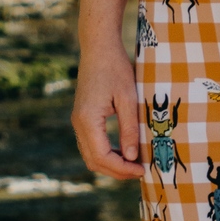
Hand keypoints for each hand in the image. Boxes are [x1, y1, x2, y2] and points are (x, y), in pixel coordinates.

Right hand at [71, 45, 144, 180]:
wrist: (99, 48)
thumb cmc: (116, 69)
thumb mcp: (129, 99)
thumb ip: (129, 129)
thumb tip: (132, 157)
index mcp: (88, 120)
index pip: (103, 156)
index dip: (122, 168)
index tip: (142, 170)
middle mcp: (78, 124)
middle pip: (94, 161)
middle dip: (117, 171)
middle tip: (140, 172)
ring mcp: (78, 121)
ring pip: (91, 155)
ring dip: (111, 164)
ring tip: (134, 164)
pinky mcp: (82, 118)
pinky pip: (91, 145)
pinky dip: (106, 154)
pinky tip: (124, 152)